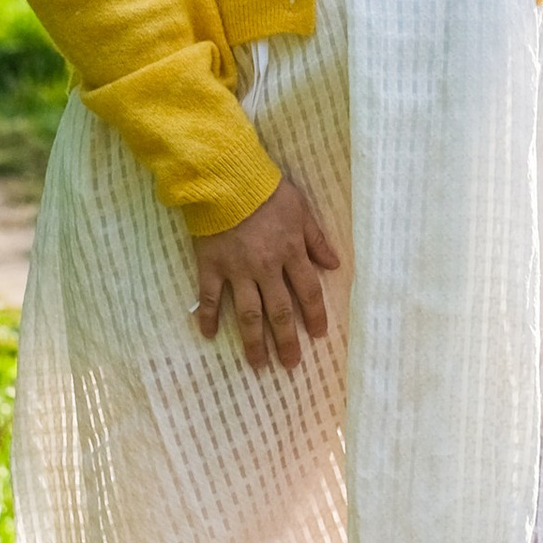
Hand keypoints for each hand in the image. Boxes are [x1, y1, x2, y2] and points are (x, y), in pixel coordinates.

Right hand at [191, 173, 340, 372]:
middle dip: (286, 340)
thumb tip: (334, 265)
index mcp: (291, 252)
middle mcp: (266, 268)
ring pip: (248, 313)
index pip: (308, 292)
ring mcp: (237, 270)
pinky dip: (208, 316)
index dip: (315, 316)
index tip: (318, 336)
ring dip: (253, 341)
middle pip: (280, 311)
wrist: (226, 178)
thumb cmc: (267, 190)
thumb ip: (316, 240)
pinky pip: (209, 297)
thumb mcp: (301, 209)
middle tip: (291, 364)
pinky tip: (208, 335)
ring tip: (258, 364)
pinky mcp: (211, 266)